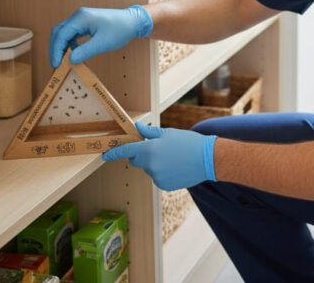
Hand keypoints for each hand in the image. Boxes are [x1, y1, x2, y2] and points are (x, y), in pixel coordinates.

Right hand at [49, 5, 152, 65]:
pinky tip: (73, 54)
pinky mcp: (85, 23)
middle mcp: (78, 16)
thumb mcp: (102, 43)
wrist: (132, 21)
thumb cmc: (120, 30)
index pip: (61, 35)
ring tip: (63, 61)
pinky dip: (69, 44)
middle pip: (59, 32)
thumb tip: (70, 60)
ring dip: (62, 47)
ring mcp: (81, 19)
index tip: (56, 65)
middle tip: (56, 64)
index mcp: (81, 18)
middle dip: (56, 49)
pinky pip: (72, 34)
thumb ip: (85, 51)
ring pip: (64, 33)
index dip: (56, 51)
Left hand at [102, 122, 217, 190]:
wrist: (208, 159)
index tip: (105, 155)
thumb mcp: (168, 133)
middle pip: (137, 161)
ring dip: (155, 164)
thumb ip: (149, 133)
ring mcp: (157, 177)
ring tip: (173, 158)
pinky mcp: (164, 186)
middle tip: (158, 148)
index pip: (126, 152)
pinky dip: (163, 173)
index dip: (114, 153)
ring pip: (149, 169)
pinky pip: (157, 178)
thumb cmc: (188, 143)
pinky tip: (176, 167)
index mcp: (149, 150)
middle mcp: (150, 165)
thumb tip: (136, 127)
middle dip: (142, 155)